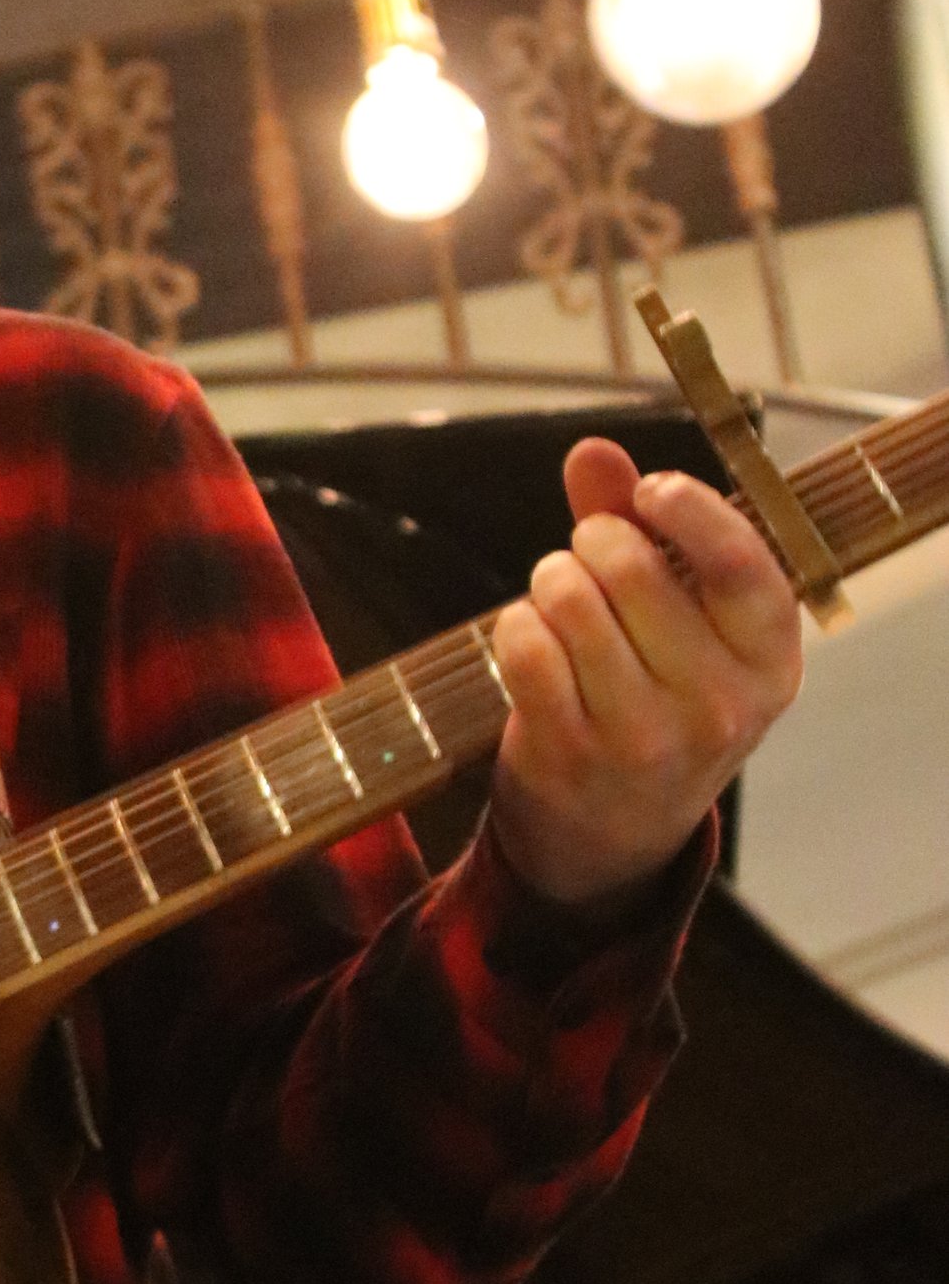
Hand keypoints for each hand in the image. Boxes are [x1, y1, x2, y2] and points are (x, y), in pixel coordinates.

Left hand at [487, 436, 802, 913]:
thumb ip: (642, 530)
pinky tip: (530, 639)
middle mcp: (720, 705)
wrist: (617, 831)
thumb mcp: (681, 622)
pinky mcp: (572, 754)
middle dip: (593, 542)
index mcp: (769, 662)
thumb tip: (593, 451)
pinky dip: (515, 626)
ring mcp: (645, 737)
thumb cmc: (656, 696)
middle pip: (633, 568)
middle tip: (587, 557)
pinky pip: (524, 645)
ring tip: (559, 600)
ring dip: (550, 582)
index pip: (741, 567)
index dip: (691, 510)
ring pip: (570, 600)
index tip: (651, 489)